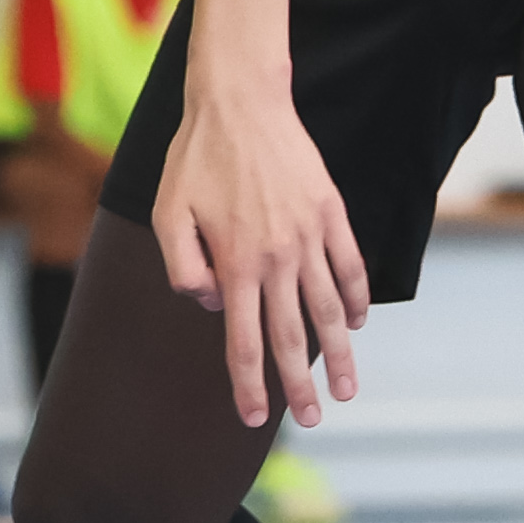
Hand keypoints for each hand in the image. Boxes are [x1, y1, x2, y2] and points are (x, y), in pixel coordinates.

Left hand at [153, 73, 371, 430]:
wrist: (239, 101)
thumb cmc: (194, 158)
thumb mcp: (165, 213)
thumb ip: (182, 267)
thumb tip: (213, 305)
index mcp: (236, 263)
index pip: (244, 340)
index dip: (248, 384)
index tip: (250, 419)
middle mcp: (277, 257)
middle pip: (293, 337)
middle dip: (300, 386)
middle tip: (313, 421)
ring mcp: (310, 235)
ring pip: (330, 309)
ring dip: (342, 354)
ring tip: (349, 390)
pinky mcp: (330, 212)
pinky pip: (349, 266)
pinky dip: (357, 298)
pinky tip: (358, 323)